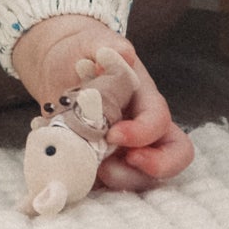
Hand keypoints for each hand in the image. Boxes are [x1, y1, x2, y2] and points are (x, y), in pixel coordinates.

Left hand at [10, 15, 193, 191]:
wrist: (58, 63)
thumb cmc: (82, 50)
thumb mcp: (91, 41)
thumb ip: (107, 44)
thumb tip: (124, 53)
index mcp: (144, 98)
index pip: (159, 121)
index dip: (143, 133)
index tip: (114, 135)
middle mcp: (143, 128)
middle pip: (169, 158)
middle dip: (150, 170)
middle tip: (111, 168)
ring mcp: (126, 149)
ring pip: (142, 177)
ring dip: (120, 181)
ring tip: (89, 173)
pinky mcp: (104, 163)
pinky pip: (109, 185)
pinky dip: (95, 187)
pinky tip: (71, 179)